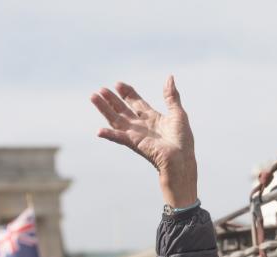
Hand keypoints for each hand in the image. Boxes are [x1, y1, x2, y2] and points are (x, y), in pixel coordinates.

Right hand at [91, 75, 197, 206]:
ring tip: (93, 97)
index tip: (118, 84)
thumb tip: (169, 77)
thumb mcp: (178, 113)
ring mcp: (136, 134)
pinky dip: (110, 134)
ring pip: (116, 120)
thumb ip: (171, 96)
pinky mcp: (134, 143)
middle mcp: (141, 125)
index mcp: (152, 117)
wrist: (181, 159)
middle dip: (111, 100)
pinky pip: (119, 138)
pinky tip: (99, 131)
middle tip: (100, 90)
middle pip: (122, 109)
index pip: (135, 102)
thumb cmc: (182, 140)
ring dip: (104, 109)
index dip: (127, 93)